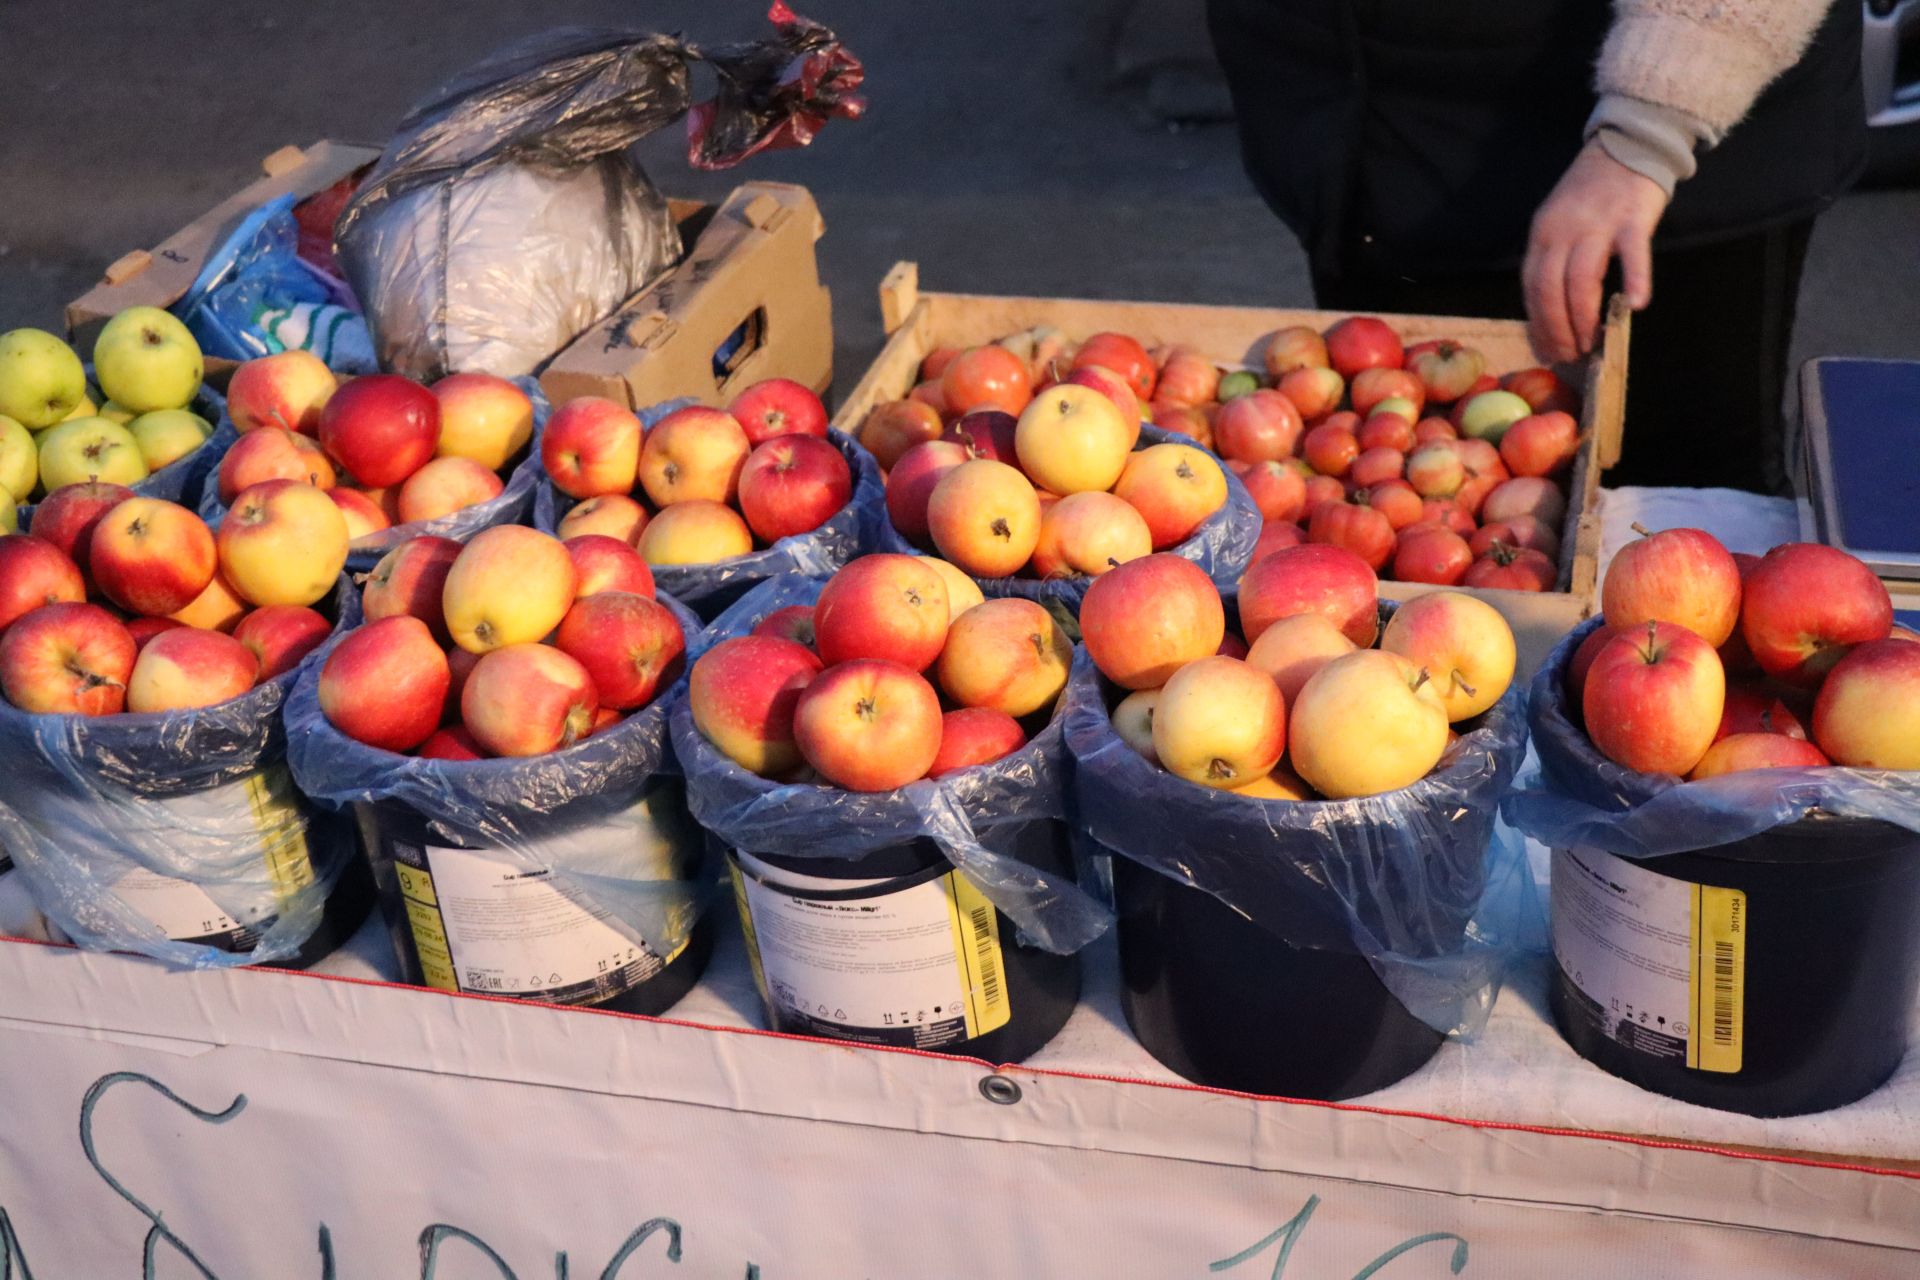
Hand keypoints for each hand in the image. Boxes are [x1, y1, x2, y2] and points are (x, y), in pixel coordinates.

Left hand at [1523, 140, 1669, 361]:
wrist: (1628, 144)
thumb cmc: (1593, 191)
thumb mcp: (1559, 222)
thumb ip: (1554, 258)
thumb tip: (1552, 309)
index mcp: (1542, 233)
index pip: (1532, 287)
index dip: (1538, 323)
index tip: (1547, 349)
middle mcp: (1563, 230)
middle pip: (1551, 289)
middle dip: (1558, 328)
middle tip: (1571, 354)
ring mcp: (1598, 224)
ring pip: (1581, 280)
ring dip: (1584, 318)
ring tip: (1593, 342)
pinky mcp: (1632, 218)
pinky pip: (1631, 254)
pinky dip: (1634, 280)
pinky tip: (1634, 305)